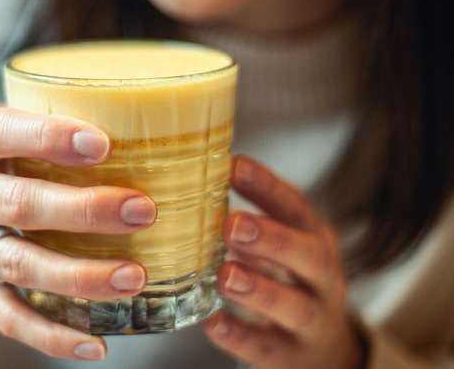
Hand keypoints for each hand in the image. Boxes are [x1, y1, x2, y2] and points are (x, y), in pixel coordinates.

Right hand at [0, 105, 155, 360]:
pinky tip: (93, 344)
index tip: (101, 144)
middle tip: (141, 211)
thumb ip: (28, 126)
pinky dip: (50, 335)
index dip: (47, 138)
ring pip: (16, 264)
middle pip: (15, 205)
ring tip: (133, 275)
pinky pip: (6, 316)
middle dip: (82, 210)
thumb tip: (127, 124)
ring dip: (78, 274)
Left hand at [203, 156, 365, 368]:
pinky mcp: (294, 359)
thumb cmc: (290, 284)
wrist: (327, 353)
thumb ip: (247, 225)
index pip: (298, 208)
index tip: (235, 165)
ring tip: (225, 275)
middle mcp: (323, 280)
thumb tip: (187, 186)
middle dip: (273, 239)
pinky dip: (240, 338)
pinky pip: (269, 350)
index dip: (269, 187)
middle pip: (311, 257)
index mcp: (315, 241)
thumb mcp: (281, 249)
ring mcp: (314, 323)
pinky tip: (213, 323)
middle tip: (233, 224)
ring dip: (260, 290)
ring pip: (296, 307)